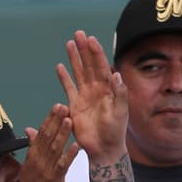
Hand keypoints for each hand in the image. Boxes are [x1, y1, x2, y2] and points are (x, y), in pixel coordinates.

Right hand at [17, 104, 78, 181]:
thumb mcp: (29, 162)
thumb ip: (33, 145)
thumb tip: (30, 129)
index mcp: (33, 153)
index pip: (41, 132)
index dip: (49, 119)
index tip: (56, 107)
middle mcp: (39, 158)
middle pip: (48, 136)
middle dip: (56, 121)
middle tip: (64, 107)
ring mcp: (47, 168)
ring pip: (55, 148)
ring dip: (63, 134)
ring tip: (70, 120)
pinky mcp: (55, 178)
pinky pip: (63, 165)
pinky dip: (70, 155)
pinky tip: (76, 146)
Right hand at [57, 31, 127, 161]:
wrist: (104, 148)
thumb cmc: (115, 131)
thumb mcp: (120, 112)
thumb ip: (119, 93)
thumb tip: (116, 74)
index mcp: (109, 89)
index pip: (102, 66)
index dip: (96, 52)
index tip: (90, 39)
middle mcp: (97, 89)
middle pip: (89, 65)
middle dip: (84, 49)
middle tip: (78, 34)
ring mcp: (85, 96)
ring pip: (79, 72)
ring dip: (74, 58)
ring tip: (69, 43)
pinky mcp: (75, 105)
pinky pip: (69, 88)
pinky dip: (64, 78)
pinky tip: (60, 66)